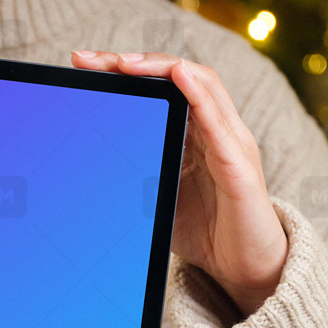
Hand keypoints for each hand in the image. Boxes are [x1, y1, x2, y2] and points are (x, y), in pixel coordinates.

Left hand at [71, 50, 288, 316]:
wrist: (245, 267)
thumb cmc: (206, 229)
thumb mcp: (159, 195)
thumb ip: (137, 172)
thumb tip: (86, 165)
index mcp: (194, 132)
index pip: (161, 85)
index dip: (124, 70)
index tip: (82, 64)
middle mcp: (215, 128)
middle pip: (177, 76)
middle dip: (133, 62)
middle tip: (89, 60)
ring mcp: (231, 144)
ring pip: (202, 86)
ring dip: (162, 69)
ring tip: (127, 62)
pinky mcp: (240, 167)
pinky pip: (220, 124)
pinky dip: (200, 96)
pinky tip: (181, 77)